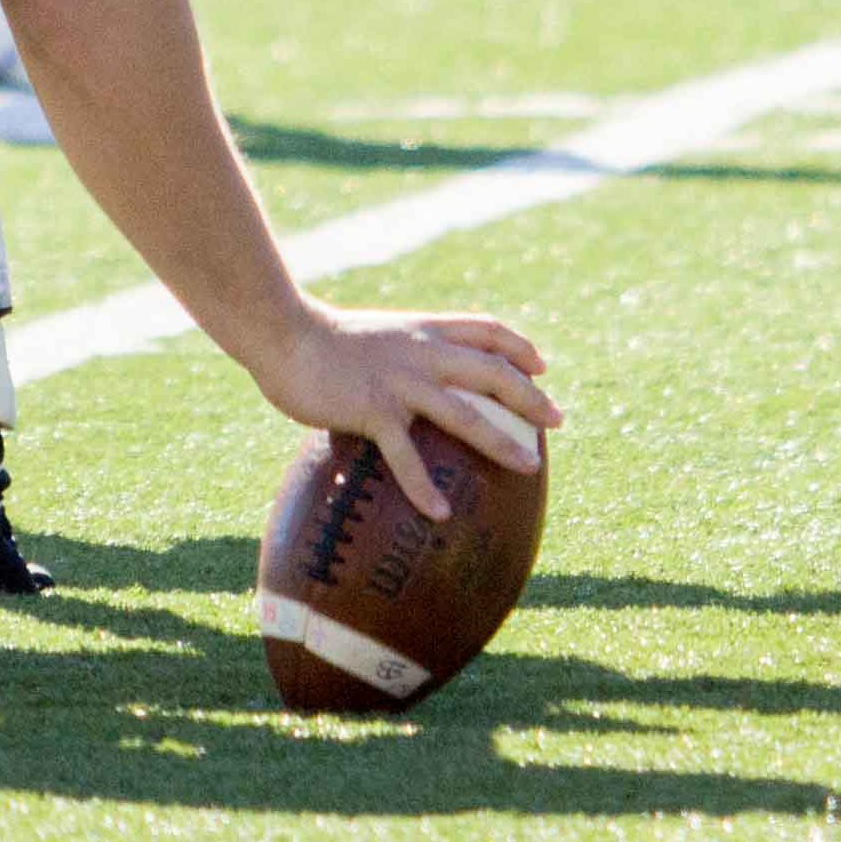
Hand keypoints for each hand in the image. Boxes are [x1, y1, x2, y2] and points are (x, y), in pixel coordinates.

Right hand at [253, 307, 554, 516]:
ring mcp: (400, 381)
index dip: (519, 346)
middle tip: (556, 422)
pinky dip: (423, 486)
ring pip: (464, 414)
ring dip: (501, 442)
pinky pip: (406, 455)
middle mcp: (421, 352)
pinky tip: (439, 512)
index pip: (485, 328)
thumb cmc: (320, 337)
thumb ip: (397, 352)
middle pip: (491, 372)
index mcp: (422, 330)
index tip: (542, 366)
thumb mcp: (374, 335)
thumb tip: (405, 379)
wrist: (284, 332)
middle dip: (529, 397)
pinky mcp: (374, 410)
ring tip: (529, 467)